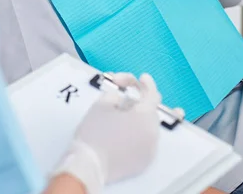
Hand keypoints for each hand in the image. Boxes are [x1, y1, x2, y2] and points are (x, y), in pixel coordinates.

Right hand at [53, 73, 160, 193]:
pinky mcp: (143, 163)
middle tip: (121, 101)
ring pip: (148, 127)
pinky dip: (138, 135)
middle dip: (138, 103)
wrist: (89, 166)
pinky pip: (145, 142)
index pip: (153, 94)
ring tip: (120, 118)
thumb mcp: (102, 104)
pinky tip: (124, 133)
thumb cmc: (95, 132)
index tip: (143, 78)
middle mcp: (153, 134)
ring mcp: (150, 151)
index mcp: (145, 117)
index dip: (146, 84)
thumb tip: (120, 99)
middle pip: (150, 111)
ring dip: (138, 119)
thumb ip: (116, 95)